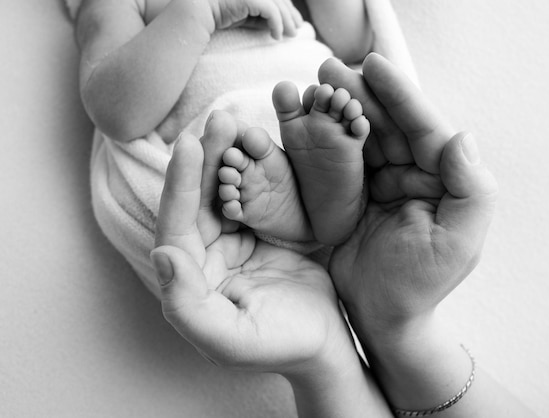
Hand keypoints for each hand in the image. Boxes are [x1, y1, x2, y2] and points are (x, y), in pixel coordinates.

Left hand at [152, 111, 349, 375]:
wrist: (326, 344)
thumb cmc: (280, 347)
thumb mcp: (230, 340)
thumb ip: (187, 307)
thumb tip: (161, 254)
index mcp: (191, 281)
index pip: (178, 226)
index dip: (181, 185)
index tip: (189, 144)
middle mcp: (204, 257)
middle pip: (198, 200)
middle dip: (205, 158)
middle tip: (219, 119)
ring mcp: (232, 242)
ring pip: (223, 191)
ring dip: (225, 156)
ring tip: (233, 121)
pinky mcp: (258, 233)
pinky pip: (250, 195)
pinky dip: (251, 169)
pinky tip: (256, 143)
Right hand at [210, 0, 302, 38]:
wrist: (196, 11)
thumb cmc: (217, 13)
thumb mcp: (243, 14)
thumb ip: (260, 16)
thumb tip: (279, 26)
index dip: (287, 7)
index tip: (295, 21)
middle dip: (290, 13)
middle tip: (296, 29)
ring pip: (277, 4)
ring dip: (286, 21)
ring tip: (289, 35)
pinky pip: (270, 10)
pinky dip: (277, 24)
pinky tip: (277, 36)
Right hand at [328, 54, 498, 339]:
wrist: (380, 317)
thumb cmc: (420, 286)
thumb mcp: (457, 243)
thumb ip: (470, 190)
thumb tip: (462, 137)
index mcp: (442, 180)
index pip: (424, 128)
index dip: (400, 95)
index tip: (374, 66)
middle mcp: (413, 174)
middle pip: (388, 125)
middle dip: (361, 95)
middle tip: (330, 70)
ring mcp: (380, 184)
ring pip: (361, 137)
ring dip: (339, 110)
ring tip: (315, 86)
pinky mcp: (351, 196)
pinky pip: (338, 161)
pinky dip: (323, 139)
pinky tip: (307, 119)